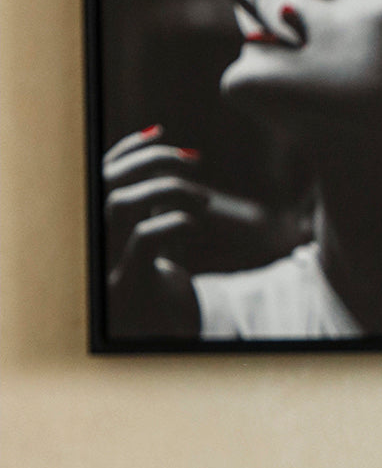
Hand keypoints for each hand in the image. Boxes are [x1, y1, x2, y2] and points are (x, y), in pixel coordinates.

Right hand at [103, 125, 311, 338]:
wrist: (161, 336)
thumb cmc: (157, 278)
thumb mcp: (153, 230)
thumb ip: (151, 195)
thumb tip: (164, 140)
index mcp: (93, 227)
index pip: (99, 172)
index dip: (128, 147)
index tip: (163, 132)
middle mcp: (91, 244)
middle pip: (106, 183)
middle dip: (152, 161)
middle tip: (195, 162)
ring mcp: (104, 267)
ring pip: (119, 206)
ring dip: (166, 189)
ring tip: (204, 198)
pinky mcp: (129, 289)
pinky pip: (144, 242)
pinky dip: (173, 223)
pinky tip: (195, 223)